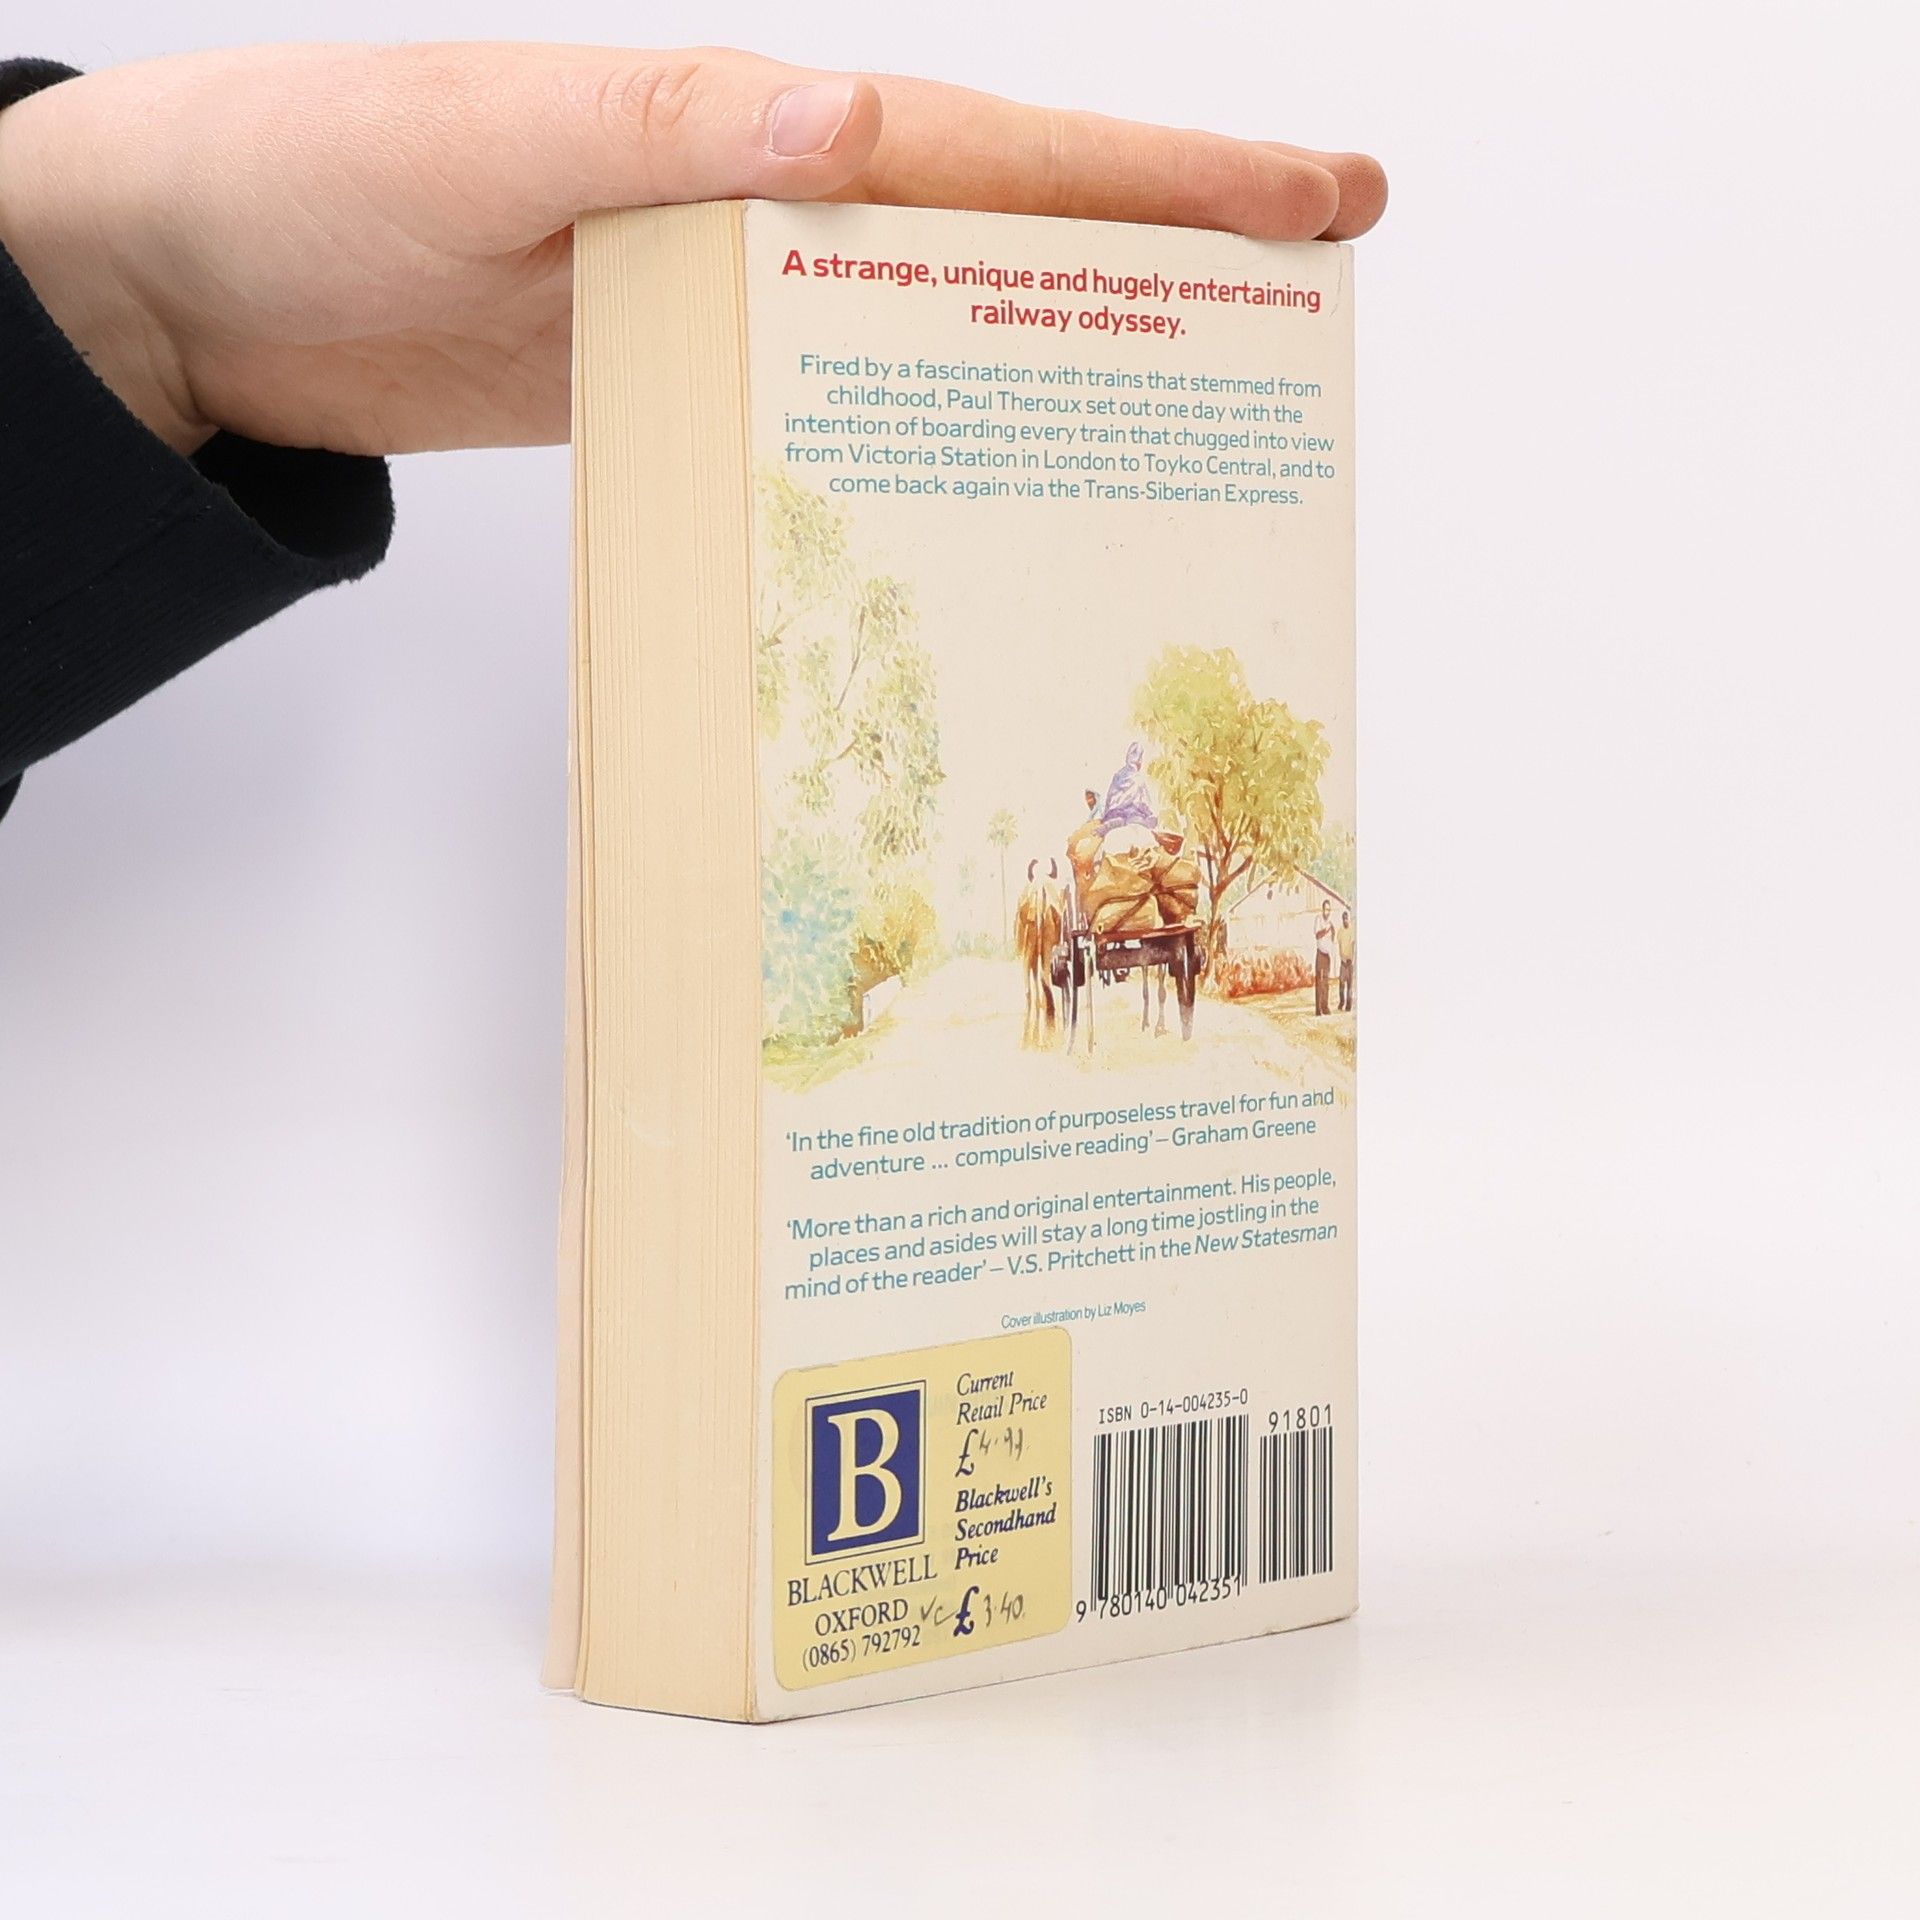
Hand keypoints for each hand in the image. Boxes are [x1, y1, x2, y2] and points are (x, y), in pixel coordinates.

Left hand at [0, 44, 1385, 457]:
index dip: (1164, 180)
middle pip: (1002, 241)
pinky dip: (917, 448)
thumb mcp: (490, 138)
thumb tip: (847, 118)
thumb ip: (663, 134)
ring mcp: (730, 307)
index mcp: (746, 133)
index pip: (991, 153)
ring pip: (932, 335)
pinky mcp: (682, 388)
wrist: (205, 282)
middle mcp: (761, 212)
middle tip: (1310, 303)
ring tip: (1185, 429)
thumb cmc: (315, 174)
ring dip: (1057, 369)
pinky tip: (971, 502)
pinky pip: (830, 417)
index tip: (1315, 199)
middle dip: (1166, 263)